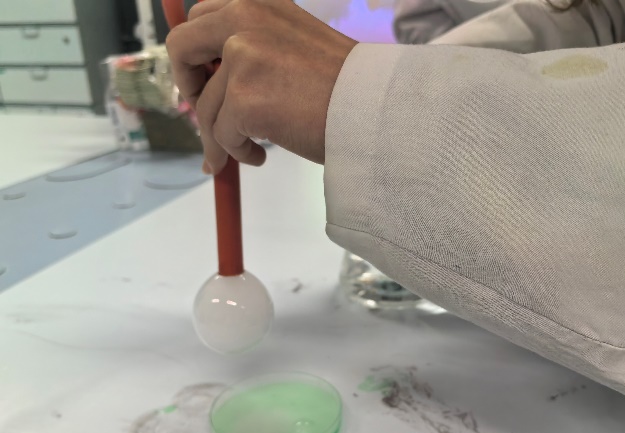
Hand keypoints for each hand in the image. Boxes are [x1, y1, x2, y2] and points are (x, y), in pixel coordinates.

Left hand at [165, 0, 357, 170]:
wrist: (375, 109)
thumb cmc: (345, 86)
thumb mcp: (294, 44)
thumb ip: (255, 46)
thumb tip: (215, 79)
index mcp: (257, 1)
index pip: (200, 17)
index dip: (196, 54)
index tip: (206, 80)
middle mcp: (243, 16)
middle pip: (180, 48)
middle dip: (188, 86)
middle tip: (204, 114)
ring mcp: (241, 56)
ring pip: (206, 107)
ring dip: (222, 137)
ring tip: (250, 151)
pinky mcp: (242, 97)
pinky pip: (222, 135)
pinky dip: (238, 152)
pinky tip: (262, 156)